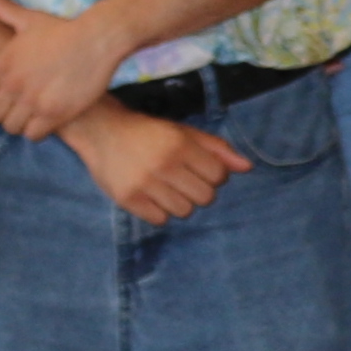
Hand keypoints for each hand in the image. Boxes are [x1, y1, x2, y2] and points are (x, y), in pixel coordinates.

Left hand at [0, 0, 134, 141]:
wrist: (99, 39)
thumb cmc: (64, 30)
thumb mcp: (29, 18)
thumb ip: (2, 7)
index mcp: (2, 64)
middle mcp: (13, 85)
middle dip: (3, 112)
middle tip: (18, 107)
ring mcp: (33, 101)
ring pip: (11, 128)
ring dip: (20, 123)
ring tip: (32, 115)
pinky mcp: (54, 114)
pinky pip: (33, 135)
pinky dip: (37, 131)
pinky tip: (47, 120)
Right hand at [68, 99, 239, 227]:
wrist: (102, 130)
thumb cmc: (149, 133)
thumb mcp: (184, 132)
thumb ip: (217, 148)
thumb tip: (248, 167)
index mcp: (181, 145)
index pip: (218, 176)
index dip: (214, 176)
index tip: (200, 170)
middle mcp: (164, 164)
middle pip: (205, 197)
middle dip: (199, 191)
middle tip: (183, 180)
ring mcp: (144, 183)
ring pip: (184, 211)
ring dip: (180, 202)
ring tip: (166, 188)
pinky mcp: (127, 199)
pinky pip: (160, 220)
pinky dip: (160, 212)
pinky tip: (152, 196)